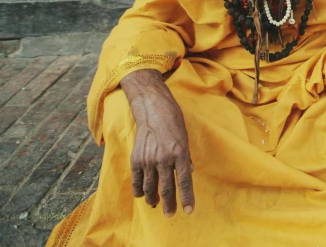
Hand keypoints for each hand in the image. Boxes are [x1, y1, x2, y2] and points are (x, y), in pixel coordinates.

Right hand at [120, 69, 194, 217]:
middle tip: (170, 215)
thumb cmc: (173, 123)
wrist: (153, 110)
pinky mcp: (136, 158)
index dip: (187, 198)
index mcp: (179, 153)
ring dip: (153, 199)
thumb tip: (189, 173)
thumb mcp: (185, 139)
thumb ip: (186, 158)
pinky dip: (139, 190)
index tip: (188, 210)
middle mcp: (164, 158)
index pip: (185, 181)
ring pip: (150, 186)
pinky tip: (142, 196)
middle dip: (169, 204)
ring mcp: (148, 159)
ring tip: (156, 205)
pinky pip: (137, 179)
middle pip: (166, 188)